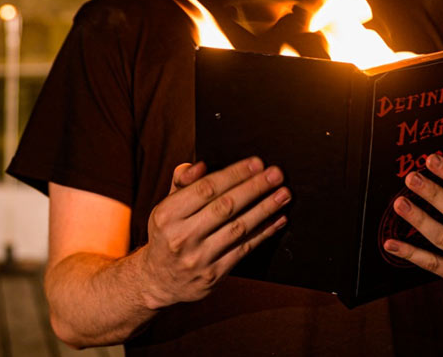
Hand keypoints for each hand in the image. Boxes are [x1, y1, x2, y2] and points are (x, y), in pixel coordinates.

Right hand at [137, 157, 289, 308]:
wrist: (158, 281)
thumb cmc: (167, 234)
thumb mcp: (165, 207)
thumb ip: (182, 183)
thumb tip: (202, 166)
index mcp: (167, 214)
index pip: (206, 188)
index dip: (234, 174)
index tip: (256, 163)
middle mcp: (181, 236)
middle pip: (225, 206)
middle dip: (254, 188)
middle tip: (276, 174)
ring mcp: (198, 258)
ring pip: (238, 228)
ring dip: (265, 209)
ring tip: (284, 194)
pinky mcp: (213, 275)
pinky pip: (244, 249)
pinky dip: (264, 233)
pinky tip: (278, 219)